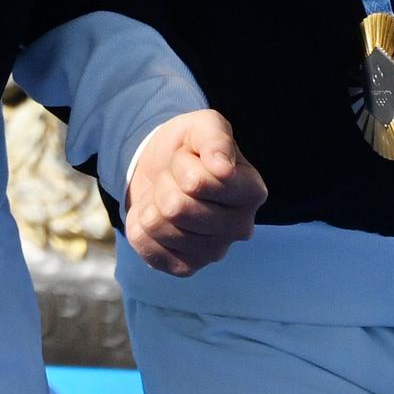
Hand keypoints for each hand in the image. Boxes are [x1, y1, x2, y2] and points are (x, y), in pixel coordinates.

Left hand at [122, 108, 265, 277]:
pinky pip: (146, 245)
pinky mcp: (187, 267)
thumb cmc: (188, 148)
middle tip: (174, 180)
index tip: (189, 158)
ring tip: (167, 197)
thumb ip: (215, 136)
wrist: (160, 169)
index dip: (181, 163)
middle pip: (176, 207)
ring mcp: (215, 252)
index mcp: (252, 191)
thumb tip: (222, 167)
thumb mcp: (202, 126)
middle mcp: (241, 227)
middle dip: (164, 184)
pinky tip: (159, 219)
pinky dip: (141, 226)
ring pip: (159, 225)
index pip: (198, 182)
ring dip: (152, 204)